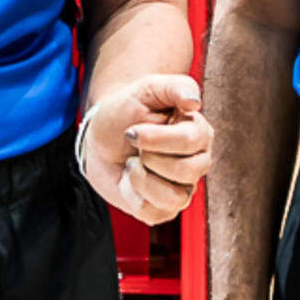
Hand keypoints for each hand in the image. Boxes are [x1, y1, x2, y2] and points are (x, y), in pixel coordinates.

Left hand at [82, 73, 211, 223]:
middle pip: (186, 170)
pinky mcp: (165, 209)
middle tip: (134, 146)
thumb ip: (175, 87)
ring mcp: (183, 188)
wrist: (100, 139)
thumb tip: (195, 102)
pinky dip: (135, 195)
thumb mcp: (146, 89)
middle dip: (149, 157)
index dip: (155, 138)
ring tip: (134, 163)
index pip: (189, 141)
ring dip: (141, 177)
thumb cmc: (126, 111)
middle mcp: (198, 162)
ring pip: (174, 196)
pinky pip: (155, 212)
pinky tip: (131, 180)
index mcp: (199, 132)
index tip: (131, 131)